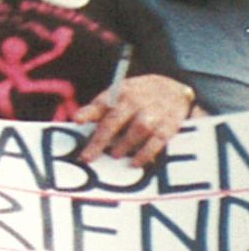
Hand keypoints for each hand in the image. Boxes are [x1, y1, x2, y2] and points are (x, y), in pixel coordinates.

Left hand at [76, 73, 193, 168]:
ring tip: (114, 156)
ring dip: (125, 144)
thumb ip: (97, 108)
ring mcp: (154, 112)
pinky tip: (136, 162)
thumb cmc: (136, 96)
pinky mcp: (170, 125)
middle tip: (88, 156)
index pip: (101, 103)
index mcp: (119, 93)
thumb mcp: (116, 94)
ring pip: (139, 129)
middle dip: (101, 140)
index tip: (77, 120)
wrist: (173, 88)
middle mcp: (136, 101)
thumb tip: (77, 119)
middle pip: (116, 120)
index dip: (89, 112)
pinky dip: (146, 152)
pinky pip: (158, 140)